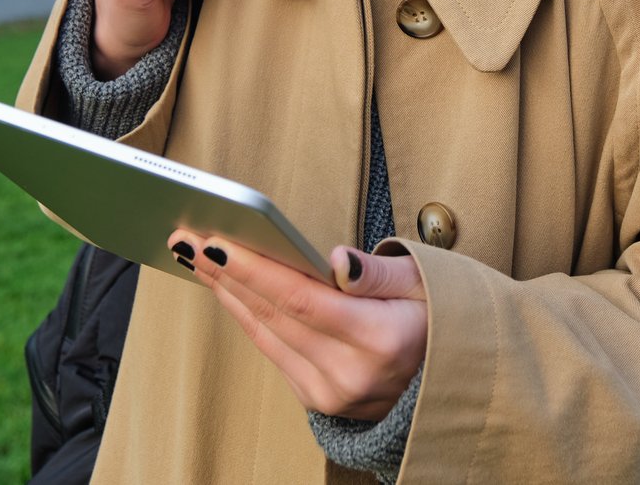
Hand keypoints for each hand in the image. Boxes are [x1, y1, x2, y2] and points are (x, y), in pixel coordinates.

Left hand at [168, 231, 426, 419]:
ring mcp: (332, 393)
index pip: (301, 299)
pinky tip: (227, 288)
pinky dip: (248, 317)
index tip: (214, 242)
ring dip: (227, 294)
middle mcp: (351, 374)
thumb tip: (334, 259)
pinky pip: (274, 352)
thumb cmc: (440, 319)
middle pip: (273, 316)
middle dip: (225, 274)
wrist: (453, 382)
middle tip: (187, 238)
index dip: (254, 270)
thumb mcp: (426, 282)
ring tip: (194, 257)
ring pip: (266, 335)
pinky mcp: (319, 400)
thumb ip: (378, 271)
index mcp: (381, 339)